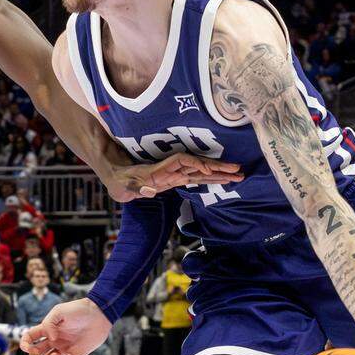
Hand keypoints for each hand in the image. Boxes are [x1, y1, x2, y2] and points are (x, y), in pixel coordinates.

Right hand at [20, 298, 110, 354]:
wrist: (99, 314)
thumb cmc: (78, 310)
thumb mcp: (59, 311)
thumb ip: (49, 324)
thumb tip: (50, 339)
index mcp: (47, 328)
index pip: (30, 337)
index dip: (25, 344)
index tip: (27, 347)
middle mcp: (53, 340)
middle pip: (36, 352)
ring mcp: (64, 348)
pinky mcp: (76, 354)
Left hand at [107, 153, 243, 202]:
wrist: (115, 177)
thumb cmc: (120, 180)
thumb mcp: (125, 184)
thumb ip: (137, 187)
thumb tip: (148, 191)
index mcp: (161, 169)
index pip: (184, 162)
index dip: (197, 165)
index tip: (208, 171)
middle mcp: (171, 170)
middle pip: (198, 166)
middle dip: (218, 169)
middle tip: (238, 171)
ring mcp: (175, 174)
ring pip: (201, 173)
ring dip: (219, 174)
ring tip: (238, 175)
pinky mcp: (175, 180)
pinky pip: (196, 178)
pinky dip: (210, 179)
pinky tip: (223, 179)